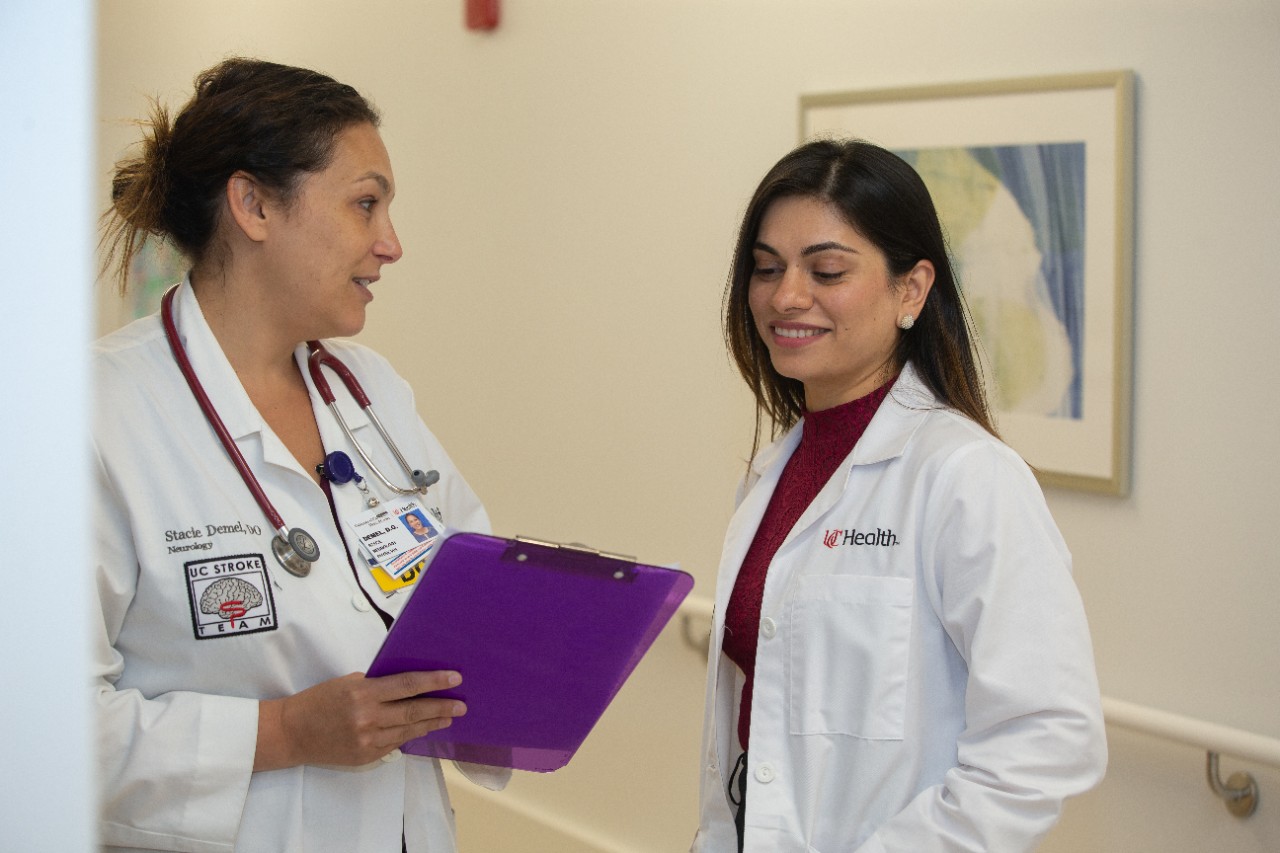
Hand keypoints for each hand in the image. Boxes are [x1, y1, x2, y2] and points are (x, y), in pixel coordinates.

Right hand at [255, 670, 465, 769]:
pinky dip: (412, 735)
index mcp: (362, 692)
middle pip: (413, 710)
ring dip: (431, 723)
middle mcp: (367, 717)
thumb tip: (407, 685)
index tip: (454, 678)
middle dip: (441, 706)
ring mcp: (368, 739)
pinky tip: (424, 729)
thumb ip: (376, 685)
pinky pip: (396, 743)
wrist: (292, 733)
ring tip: (449, 717)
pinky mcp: (366, 755)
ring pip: (408, 730)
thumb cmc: (318, 701)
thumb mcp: (346, 683)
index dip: (433, 681)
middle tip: (462, 704)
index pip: (406, 685)